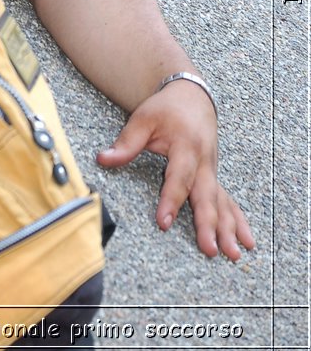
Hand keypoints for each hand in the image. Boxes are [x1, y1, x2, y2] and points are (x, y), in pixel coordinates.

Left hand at [96, 82, 254, 259]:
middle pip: (206, 195)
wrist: (192, 96)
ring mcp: (213, 170)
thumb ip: (126, 142)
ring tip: (233, 254)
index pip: (178, 177)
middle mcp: (204, 161)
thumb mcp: (143, 119)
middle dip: (209, 224)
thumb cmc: (166, 109)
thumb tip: (103, 159)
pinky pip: (229, 201)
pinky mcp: (215, 176)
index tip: (163, 222)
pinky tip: (247, 241)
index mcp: (186, 146)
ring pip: (222, 202)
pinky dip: (239, 221)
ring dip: (228, 229)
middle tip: (209, 249)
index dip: (170, 200)